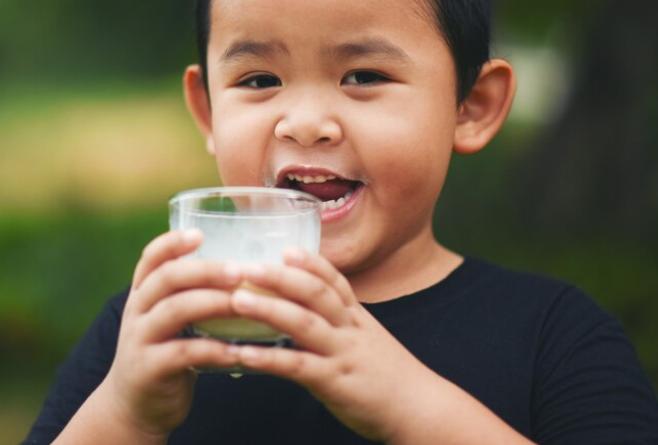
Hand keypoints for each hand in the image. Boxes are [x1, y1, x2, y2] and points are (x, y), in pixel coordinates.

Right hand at [98, 229, 242, 443]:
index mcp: (143, 293)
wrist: (133, 408)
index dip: (173, 242)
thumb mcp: (167, 319)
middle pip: (166, 278)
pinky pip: (183, 354)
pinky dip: (213, 350)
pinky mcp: (149, 370)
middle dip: (205, 270)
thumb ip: (189, 295)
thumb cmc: (164, 353)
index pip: (151, 258)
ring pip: (174, 311)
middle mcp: (137, 311)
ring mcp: (139, 340)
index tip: (200, 233)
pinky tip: (237, 350)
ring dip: (213, 303)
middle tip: (239, 270)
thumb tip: (244, 269)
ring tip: (243, 303)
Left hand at [225, 248, 430, 442]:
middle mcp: (350, 328)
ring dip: (269, 308)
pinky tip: (243, 354)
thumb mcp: (368, 339)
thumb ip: (340, 323)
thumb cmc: (388, 377)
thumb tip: (305, 312)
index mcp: (357, 316)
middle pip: (316, 293)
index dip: (310, 262)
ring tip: (236, 299)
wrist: (421, 410)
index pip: (334, 280)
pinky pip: (299, 367)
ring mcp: (343, 353)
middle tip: (247, 266)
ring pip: (305, 323)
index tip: (285, 248)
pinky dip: (270, 358)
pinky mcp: (335, 383)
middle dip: (281, 276)